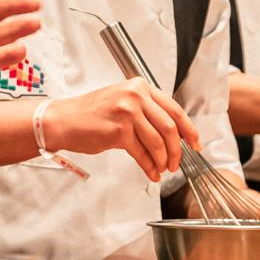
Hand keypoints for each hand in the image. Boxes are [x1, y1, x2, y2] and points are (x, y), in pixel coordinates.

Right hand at [47, 79, 197, 179]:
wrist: (63, 120)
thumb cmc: (90, 114)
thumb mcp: (121, 102)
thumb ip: (146, 112)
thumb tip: (171, 135)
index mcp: (139, 86)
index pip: (174, 108)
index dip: (189, 129)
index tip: (195, 143)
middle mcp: (134, 95)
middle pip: (170, 127)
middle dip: (177, 150)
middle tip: (176, 162)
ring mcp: (127, 112)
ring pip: (158, 142)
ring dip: (163, 160)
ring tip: (162, 169)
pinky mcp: (119, 131)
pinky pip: (142, 153)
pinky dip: (149, 166)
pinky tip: (150, 172)